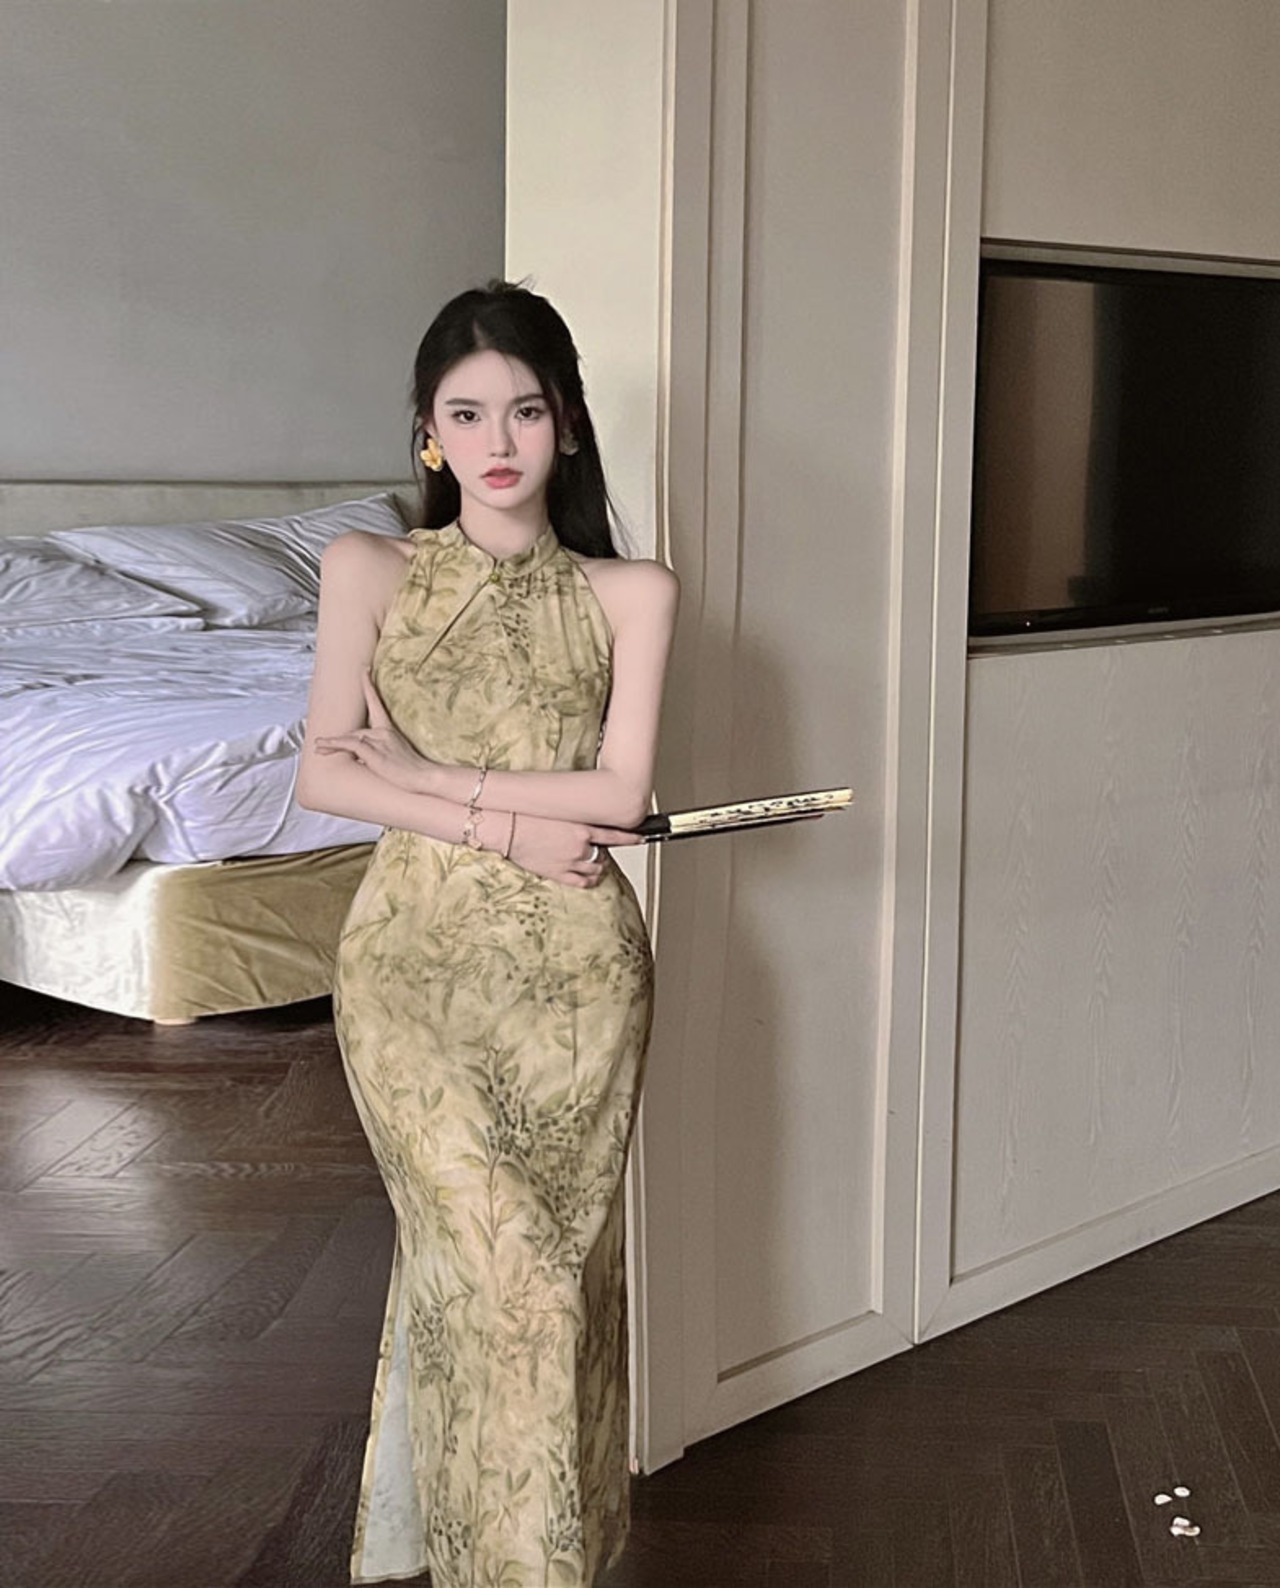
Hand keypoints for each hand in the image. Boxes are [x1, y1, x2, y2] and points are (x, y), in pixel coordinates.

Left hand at [313, 673, 435, 792]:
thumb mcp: (393, 755)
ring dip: (332, 743)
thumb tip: (360, 755)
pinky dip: (337, 743)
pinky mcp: (376, 754)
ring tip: (318, 746)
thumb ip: (376, 751)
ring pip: (350, 737)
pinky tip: (325, 746)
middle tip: (319, 744)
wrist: (424, 777)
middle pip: (355, 731)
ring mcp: (380, 742)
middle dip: (337, 739)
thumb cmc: (411, 769)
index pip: (376, 703)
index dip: (369, 685)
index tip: (364, 669)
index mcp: (389, 730)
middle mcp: (383, 732)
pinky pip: (352, 745)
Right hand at [507, 816, 641, 888]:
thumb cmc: (527, 816)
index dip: (630, 838)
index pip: (614, 835)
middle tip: (597, 848)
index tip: (640, 838)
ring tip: (591, 861)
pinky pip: (582, 882)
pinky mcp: (558, 873)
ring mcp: (570, 861)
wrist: (507, 827)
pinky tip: (590, 878)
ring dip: (597, 866)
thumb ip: (576, 819)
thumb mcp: (558, 810)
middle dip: (602, 851)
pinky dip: (590, 880)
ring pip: (595, 868)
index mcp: (581, 827)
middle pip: (604, 853)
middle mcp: (579, 846)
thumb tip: (586, 822)